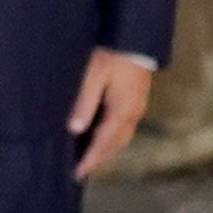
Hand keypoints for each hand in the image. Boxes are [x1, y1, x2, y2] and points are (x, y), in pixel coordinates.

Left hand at [66, 49, 153, 178]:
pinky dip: (111, 138)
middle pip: (115, 144)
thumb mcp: (93, 77)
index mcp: (122, 111)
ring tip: (88, 158)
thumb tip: (75, 129)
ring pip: (121, 137)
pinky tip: (100, 137)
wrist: (136, 38)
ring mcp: (137, 107)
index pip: (103, 143)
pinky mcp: (136, 100)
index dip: (90, 159)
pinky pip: (124, 127)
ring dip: (106, 150)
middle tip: (80, 170)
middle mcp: (133, 113)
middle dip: (98, 159)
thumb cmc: (111, 56)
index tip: (76, 173)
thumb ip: (84, 103)